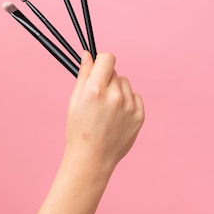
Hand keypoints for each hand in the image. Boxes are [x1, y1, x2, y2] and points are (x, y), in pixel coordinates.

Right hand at [65, 51, 144, 172]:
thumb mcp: (74, 101)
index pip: (107, 58)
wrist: (92, 158)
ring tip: (106, 108)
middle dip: (106, 79)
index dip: (101, 61)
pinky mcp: (139, 115)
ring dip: (117, 89)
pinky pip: (135, 96)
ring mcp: (129, 106)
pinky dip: (126, 101)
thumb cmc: (78, 130)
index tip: (97, 69)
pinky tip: (116, 115)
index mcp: (94, 90)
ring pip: (125, 83)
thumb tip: (88, 55)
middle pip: (114, 72)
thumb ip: (83, 75)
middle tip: (97, 98)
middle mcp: (114, 96)